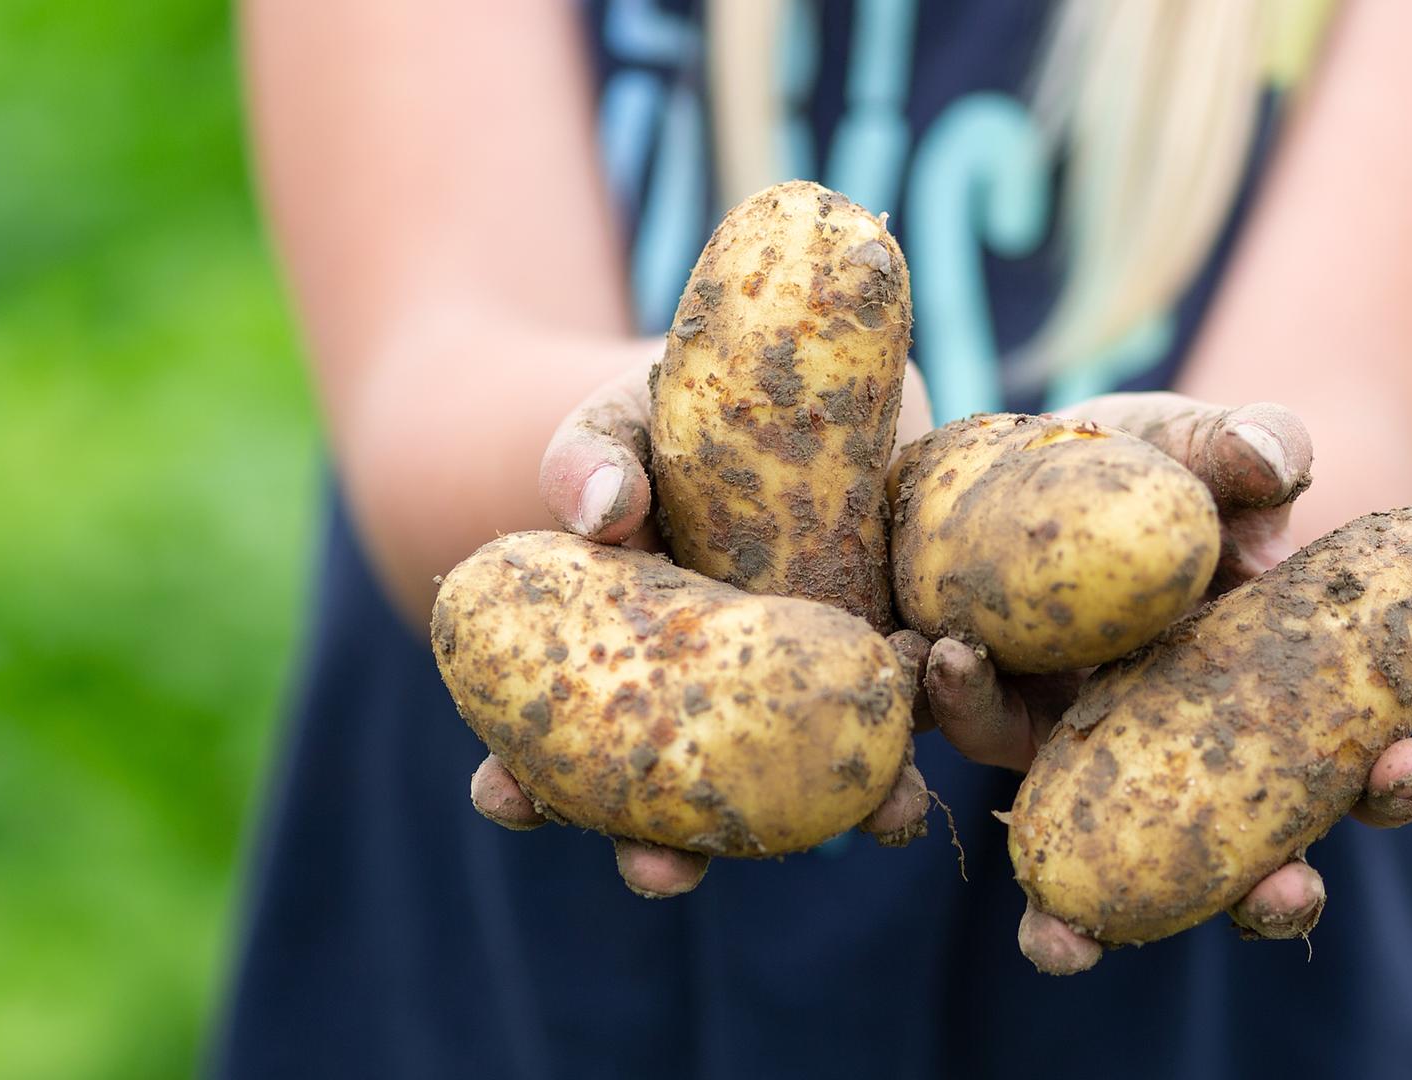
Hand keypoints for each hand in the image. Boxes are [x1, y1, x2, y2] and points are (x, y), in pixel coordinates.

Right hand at [467, 363, 938, 897]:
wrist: (804, 391)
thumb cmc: (682, 418)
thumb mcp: (626, 424)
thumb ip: (596, 459)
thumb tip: (602, 509)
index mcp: (614, 668)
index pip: (548, 747)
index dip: (520, 781)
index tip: (498, 794)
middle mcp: (701, 708)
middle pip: (669, 802)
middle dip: (660, 851)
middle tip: (657, 873)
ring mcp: (792, 697)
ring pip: (797, 788)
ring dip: (824, 823)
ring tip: (837, 831)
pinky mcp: (880, 666)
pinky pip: (894, 721)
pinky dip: (906, 748)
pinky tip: (913, 764)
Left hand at [914, 392, 1411, 972]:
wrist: (1056, 451)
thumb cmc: (1173, 461)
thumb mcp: (1219, 445)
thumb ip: (1254, 446)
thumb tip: (1274, 460)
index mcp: (1280, 706)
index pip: (1361, 768)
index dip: (1394, 784)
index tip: (1409, 760)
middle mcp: (1195, 759)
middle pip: (1248, 861)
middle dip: (1270, 894)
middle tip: (1286, 893)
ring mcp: (1095, 754)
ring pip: (1105, 862)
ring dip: (1085, 917)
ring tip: (1062, 941)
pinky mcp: (997, 707)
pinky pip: (979, 729)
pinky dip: (965, 712)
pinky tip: (954, 665)